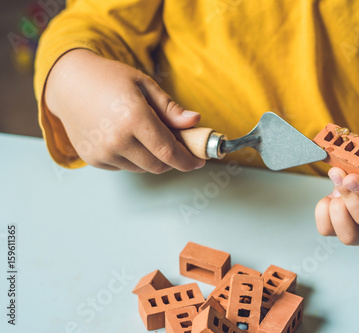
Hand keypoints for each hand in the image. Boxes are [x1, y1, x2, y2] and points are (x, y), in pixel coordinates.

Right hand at [45, 49, 204, 172]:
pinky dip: (133, 157)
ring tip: (148, 135)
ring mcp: (103, 152)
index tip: (198, 161)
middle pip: (158, 165)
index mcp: (133, 117)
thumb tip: (195, 121)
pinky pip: (124, 166)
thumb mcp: (144, 84)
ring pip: (142, 168)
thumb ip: (170, 108)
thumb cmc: (109, 79)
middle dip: (173, 161)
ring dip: (153, 158)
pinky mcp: (94, 159)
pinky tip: (127, 137)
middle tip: (179, 147)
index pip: (168, 151)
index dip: (187, 160)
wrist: (68, 83)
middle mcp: (117, 139)